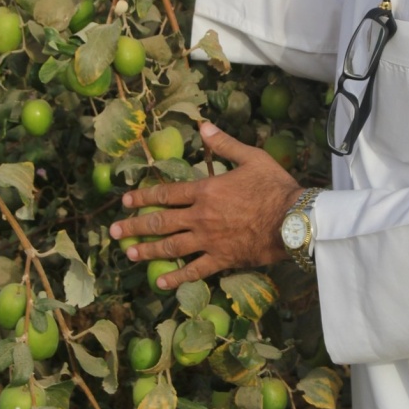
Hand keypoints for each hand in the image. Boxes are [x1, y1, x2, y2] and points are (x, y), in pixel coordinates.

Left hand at [109, 122, 302, 287]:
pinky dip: (176, 277)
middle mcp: (201, 217)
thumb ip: (224, 144)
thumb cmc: (274, 186)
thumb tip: (203, 126)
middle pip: (161, 222)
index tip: (126, 201)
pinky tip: (161, 282)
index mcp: (206, 190)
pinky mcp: (221, 259)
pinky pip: (194, 270)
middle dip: (135, 226)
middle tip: (114, 232)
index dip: (143, 197)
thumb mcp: (251, 157)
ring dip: (148, 250)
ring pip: (171, 247)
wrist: (294, 219)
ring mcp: (209, 240)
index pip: (167, 194)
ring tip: (129, 254)